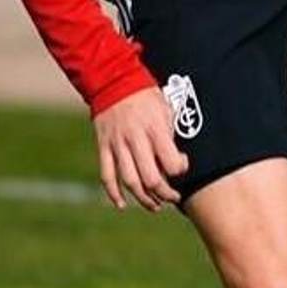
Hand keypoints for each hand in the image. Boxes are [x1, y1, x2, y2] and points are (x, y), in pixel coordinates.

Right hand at [93, 87, 188, 210]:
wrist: (113, 81)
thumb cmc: (147, 96)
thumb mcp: (166, 110)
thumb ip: (170, 136)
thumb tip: (177, 160)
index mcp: (155, 130)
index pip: (171, 163)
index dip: (180, 171)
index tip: (183, 168)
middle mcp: (135, 141)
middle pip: (150, 179)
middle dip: (164, 194)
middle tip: (173, 198)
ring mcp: (117, 146)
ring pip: (129, 181)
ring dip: (143, 199)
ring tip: (155, 206)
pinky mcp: (103, 148)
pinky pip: (107, 175)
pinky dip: (113, 193)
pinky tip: (122, 205)